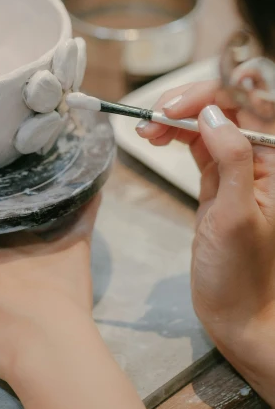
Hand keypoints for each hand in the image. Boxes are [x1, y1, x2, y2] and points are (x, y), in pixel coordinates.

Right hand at [137, 80, 274, 402]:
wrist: (236, 314)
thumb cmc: (242, 274)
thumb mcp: (236, 215)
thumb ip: (230, 159)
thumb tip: (211, 112)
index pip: (251, 105)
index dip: (214, 93)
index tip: (176, 106)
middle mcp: (262, 156)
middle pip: (227, 105)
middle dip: (189, 102)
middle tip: (154, 117)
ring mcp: (237, 166)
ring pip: (207, 119)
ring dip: (175, 116)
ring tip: (147, 129)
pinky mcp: (217, 178)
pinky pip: (196, 141)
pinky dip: (173, 134)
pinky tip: (154, 137)